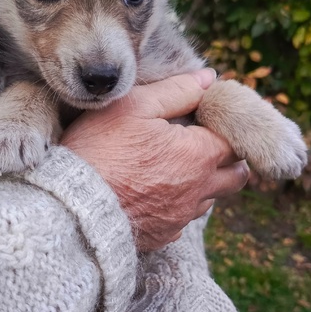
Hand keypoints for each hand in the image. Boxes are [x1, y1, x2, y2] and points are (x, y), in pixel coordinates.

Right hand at [61, 70, 249, 250]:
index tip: (207, 120)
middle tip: (203, 144)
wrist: (74, 205)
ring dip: (203, 182)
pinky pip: (183, 218)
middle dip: (228, 159)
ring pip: (210, 198)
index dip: (226, 128)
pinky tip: (155, 192)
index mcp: (198, 154)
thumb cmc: (101, 149)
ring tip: (175, 167)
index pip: (235, 141)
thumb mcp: (134, 106)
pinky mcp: (163, 234)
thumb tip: (209, 77)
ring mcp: (181, 216)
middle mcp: (198, 189)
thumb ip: (177, 90)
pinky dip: (178, 204)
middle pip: (236, 176)